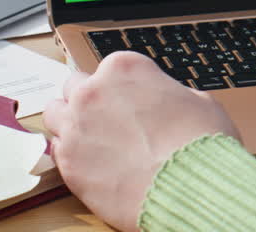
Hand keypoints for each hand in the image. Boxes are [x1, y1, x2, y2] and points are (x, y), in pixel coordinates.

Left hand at [43, 51, 240, 231]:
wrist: (190, 186)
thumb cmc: (200, 144)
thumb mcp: (198, 102)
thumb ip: (170, 95)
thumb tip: (168, 102)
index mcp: (124, 68)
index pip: (109, 68)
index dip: (120, 87)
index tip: (128, 101)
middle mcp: (93, 91)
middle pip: (75, 86)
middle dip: (89, 100)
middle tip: (107, 119)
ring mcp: (75, 125)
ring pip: (55, 113)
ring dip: (70, 122)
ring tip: (92, 139)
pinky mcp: (67, 161)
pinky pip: (56, 150)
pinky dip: (71, 154)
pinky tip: (92, 163)